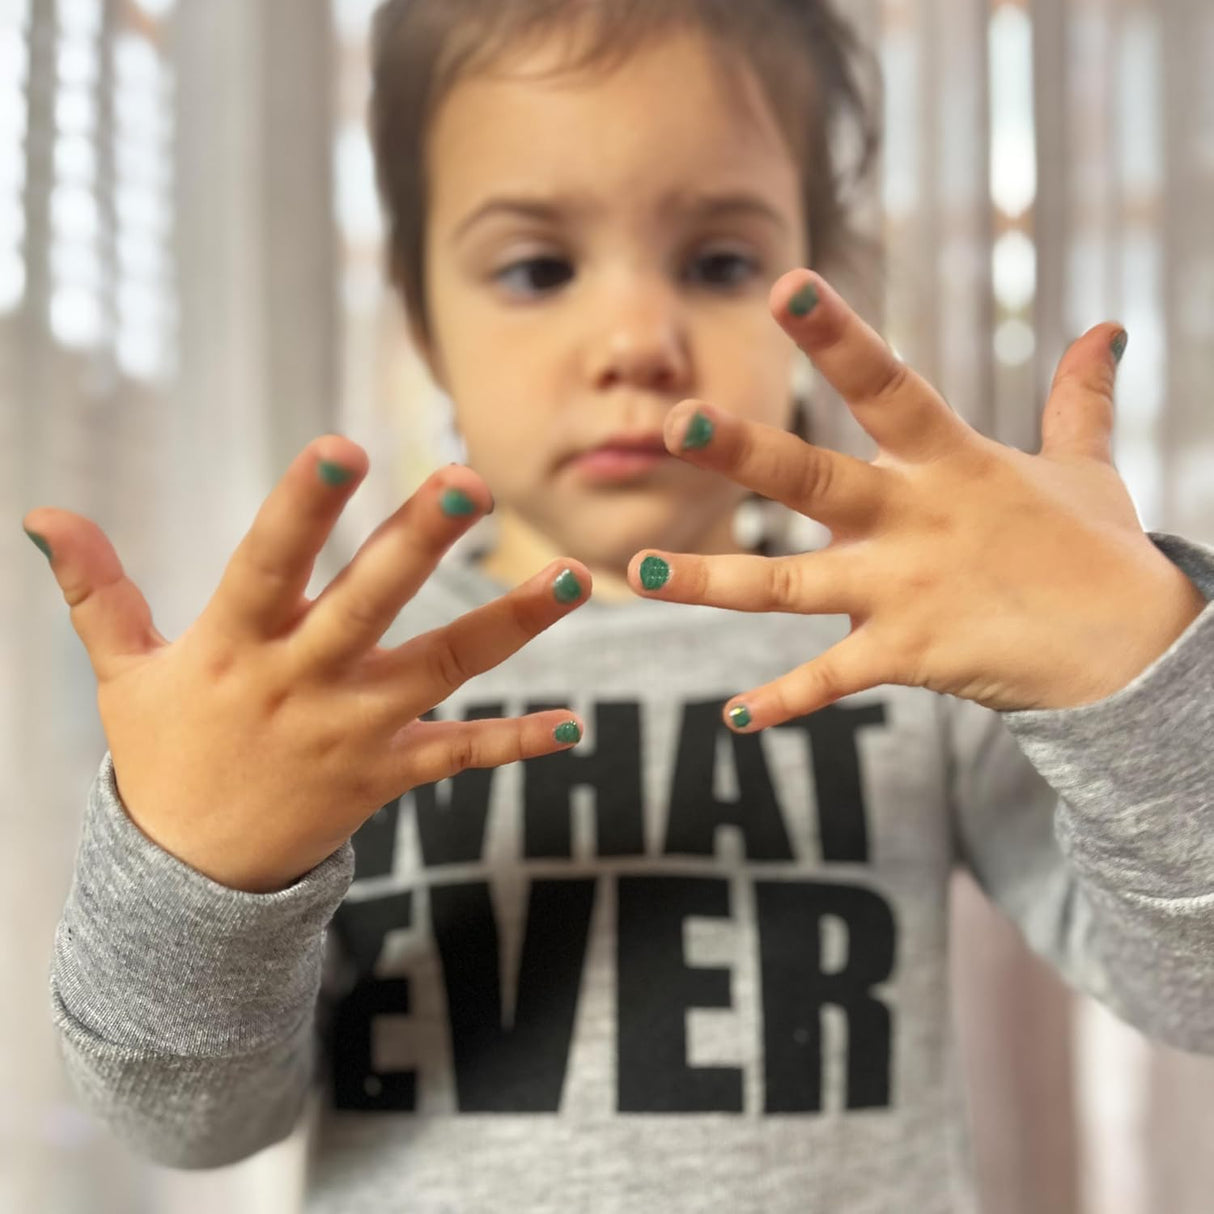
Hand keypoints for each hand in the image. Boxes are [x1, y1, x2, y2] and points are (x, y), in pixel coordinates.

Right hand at [24, 438, 589, 891]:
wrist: (190, 876)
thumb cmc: (162, 755)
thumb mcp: (121, 673)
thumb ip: (96, 591)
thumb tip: (42, 513)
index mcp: (233, 645)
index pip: (266, 563)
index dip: (303, 508)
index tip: (344, 448)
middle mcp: (300, 683)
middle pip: (368, 603)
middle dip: (419, 543)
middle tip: (473, 484)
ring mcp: (351, 733)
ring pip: (440, 667)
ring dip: (509, 624)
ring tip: (574, 577)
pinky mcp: (386, 775)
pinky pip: (459, 756)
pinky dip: (516, 743)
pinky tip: (572, 726)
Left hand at [627, 271, 1206, 727]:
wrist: (1131, 651)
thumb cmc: (1097, 552)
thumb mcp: (1086, 467)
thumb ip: (1078, 399)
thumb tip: (1107, 328)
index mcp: (949, 461)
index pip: (885, 384)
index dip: (835, 334)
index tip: (784, 284)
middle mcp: (912, 520)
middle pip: (812, 479)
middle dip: (741, 453)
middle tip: (673, 423)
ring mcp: (904, 591)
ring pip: (787, 587)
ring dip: (713, 581)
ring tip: (642, 574)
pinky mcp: (908, 655)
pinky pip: (830, 680)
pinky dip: (783, 702)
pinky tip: (733, 716)